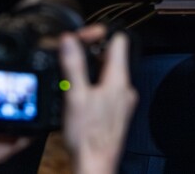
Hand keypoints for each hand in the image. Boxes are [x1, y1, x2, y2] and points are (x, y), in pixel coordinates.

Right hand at [60, 28, 136, 173]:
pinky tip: (80, 97)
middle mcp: (125, 89)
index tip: (84, 37)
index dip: (100, 33)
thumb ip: (73, 65)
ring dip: (92, 71)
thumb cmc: (88, 136)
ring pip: (109, 74)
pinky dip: (95, 86)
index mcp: (118, 79)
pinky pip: (108, 90)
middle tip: (73, 57)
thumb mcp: (75, 95)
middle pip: (112, 57)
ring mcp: (123, 101)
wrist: (96, 164)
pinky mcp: (117, 112)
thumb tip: (70, 40)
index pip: (119, 41)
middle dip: (92, 53)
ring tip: (73, 78)